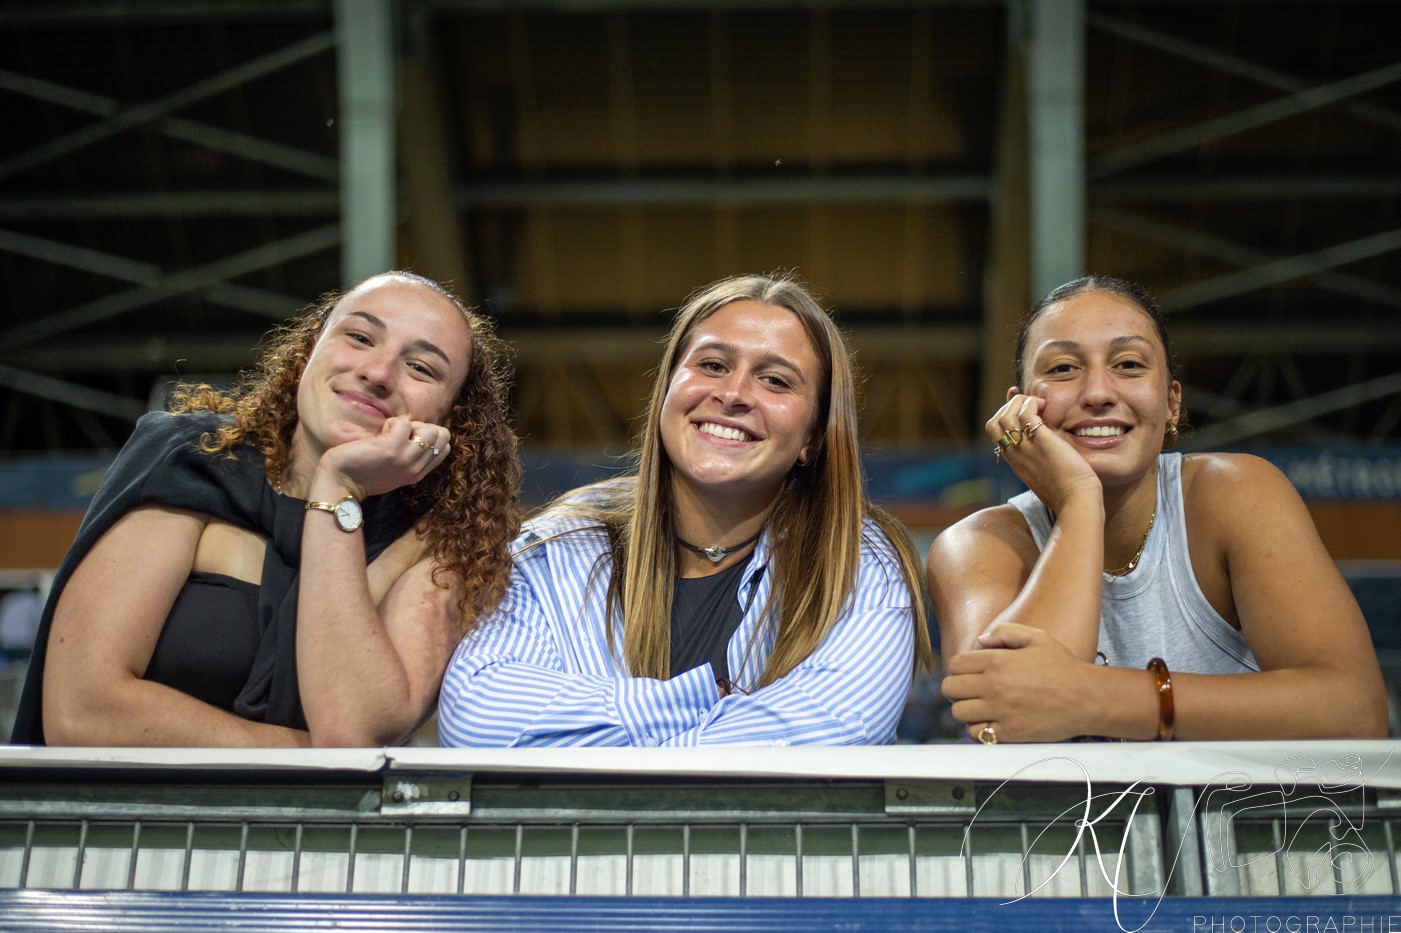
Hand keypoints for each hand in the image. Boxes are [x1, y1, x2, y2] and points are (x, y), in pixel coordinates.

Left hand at [317, 415, 451, 498]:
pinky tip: (380, 434)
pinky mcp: (392, 448)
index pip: (445, 448)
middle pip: (442, 435)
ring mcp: (407, 458)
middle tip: (401, 435)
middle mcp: (417, 467)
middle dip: (424, 428)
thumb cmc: (363, 475)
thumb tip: (418, 435)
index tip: (409, 439)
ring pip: (431, 429)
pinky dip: (392, 423)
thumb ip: (410, 458)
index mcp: (419, 473)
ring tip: (391, 434)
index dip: (430, 436)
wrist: (341, 483)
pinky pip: (404, 423)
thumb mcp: (395, 471)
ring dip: (410, 425)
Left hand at [942, 623, 1095, 742]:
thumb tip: (981, 640)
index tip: (970, 673)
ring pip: (959, 713)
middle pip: (950, 689)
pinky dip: (979, 729)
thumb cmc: (1063, 666)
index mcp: (997, 661)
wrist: (1087, 698)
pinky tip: (991, 721)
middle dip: (957, 688)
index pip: (955, 665)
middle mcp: (993, 686)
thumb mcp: (1037, 637)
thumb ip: (1006, 632)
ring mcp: (1000, 711)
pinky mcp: (1009, 732)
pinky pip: (976, 734)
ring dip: (966, 709)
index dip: (959, 668)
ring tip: (980, 707)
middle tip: (971, 690)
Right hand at [988, 390, 1099, 513]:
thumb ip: (1040, 460)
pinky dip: (1032, 405)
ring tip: (1039, 405)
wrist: (1077, 501)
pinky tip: (1046, 407)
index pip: (995, 434)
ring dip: (1020, 403)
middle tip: (1029, 407)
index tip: (1022, 412)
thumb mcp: (1045, 475)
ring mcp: (1026, 449)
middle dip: (1007, 408)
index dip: (1005, 417)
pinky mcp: (1042, 443)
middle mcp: (1016, 455)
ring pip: (1005, 416)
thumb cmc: (1068, 491)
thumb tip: (1049, 445)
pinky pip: (1026, 415)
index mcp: (1016, 462)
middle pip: (993, 424)